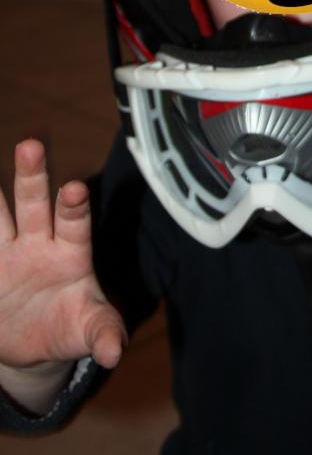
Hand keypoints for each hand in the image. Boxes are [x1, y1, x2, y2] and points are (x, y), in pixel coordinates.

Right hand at [0, 140, 125, 375]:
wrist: (31, 342)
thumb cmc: (69, 326)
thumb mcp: (87, 331)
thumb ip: (102, 333)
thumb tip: (113, 353)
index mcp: (72, 252)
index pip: (75, 223)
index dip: (75, 206)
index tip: (75, 188)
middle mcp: (38, 241)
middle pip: (35, 204)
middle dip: (32, 176)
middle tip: (31, 145)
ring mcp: (7, 251)